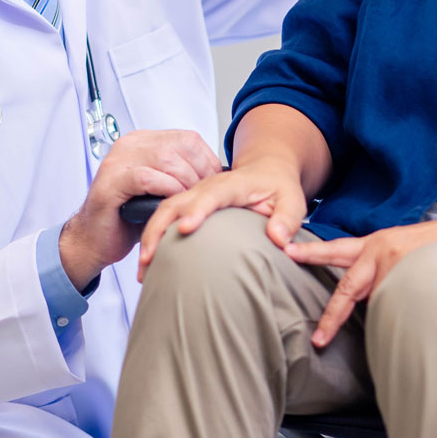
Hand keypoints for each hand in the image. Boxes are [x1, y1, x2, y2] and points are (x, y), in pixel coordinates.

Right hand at [58, 130, 220, 289]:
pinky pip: (147, 177)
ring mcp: (117, 160)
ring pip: (166, 158)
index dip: (207, 161)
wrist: (95, 240)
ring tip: (189, 202)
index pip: (188, 138)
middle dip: (200, 172)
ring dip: (185, 182)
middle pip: (180, 145)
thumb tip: (221, 175)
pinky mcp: (111, 180)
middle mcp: (130, 144)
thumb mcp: (162, 189)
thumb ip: (183, 175)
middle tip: (205, 196)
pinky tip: (171, 204)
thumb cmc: (130, 218)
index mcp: (144, 142)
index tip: (215, 184)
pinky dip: (166, 190)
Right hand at [136, 156, 308, 280]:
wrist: (266, 170)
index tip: (185, 229)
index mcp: (232, 184)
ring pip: (164, 210)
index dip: (197, 210)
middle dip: (158, 229)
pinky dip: (153, 237)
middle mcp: (207, 187)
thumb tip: (278, 239)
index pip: (211, 195)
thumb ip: (288, 219)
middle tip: (149, 259)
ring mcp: (194, 195)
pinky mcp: (187, 204)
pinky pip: (165, 217)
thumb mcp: (293, 200)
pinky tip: (149, 262)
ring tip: (143, 267)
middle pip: (175, 202)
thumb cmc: (277, 186)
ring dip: (150, 237)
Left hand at [284, 219, 436, 347]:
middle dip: (332, 317)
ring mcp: (396, 265)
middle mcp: (379, 251)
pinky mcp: (413, 275)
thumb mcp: (397, 248)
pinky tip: (420, 309)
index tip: (286, 252)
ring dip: (389, 313)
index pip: (334, 250)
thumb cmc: (436, 243)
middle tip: (319, 340)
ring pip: (379, 302)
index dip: (310, 253)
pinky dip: (405, 311)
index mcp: (373, 243)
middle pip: (346, 289)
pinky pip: (400, 304)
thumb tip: (366, 298)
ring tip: (409, 311)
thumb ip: (377, 268)